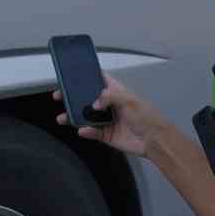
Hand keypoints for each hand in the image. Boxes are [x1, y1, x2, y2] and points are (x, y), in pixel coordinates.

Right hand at [54, 76, 169, 157]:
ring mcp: (107, 120)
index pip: (99, 80)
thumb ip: (109, 97)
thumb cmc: (147, 117)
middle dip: (74, 98)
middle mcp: (110, 105)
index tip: (73, 75)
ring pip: (86, 116)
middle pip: (87, 99)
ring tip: (63, 117)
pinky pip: (92, 132)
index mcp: (116, 92)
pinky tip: (82, 130)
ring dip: (74, 116)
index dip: (87, 77)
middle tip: (60, 96)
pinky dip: (86, 131)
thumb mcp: (129, 100)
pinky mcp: (106, 135)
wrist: (154, 140)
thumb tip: (94, 103)